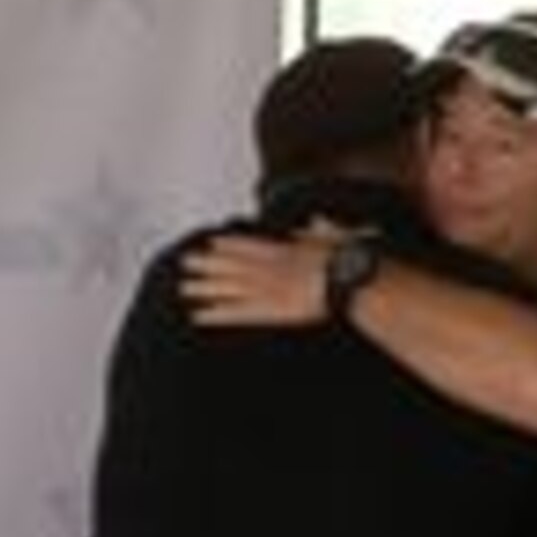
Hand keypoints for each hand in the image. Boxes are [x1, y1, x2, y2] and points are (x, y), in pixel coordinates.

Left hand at [179, 224, 340, 327]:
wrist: (352, 279)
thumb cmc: (350, 260)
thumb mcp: (334, 236)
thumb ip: (320, 229)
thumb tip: (316, 221)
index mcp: (284, 251)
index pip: (250, 246)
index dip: (229, 244)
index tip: (211, 243)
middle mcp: (270, 267)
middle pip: (234, 265)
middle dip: (208, 264)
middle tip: (185, 262)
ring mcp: (268, 289)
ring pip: (229, 288)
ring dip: (205, 288)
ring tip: (184, 288)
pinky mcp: (272, 311)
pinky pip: (239, 314)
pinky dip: (218, 315)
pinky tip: (200, 316)